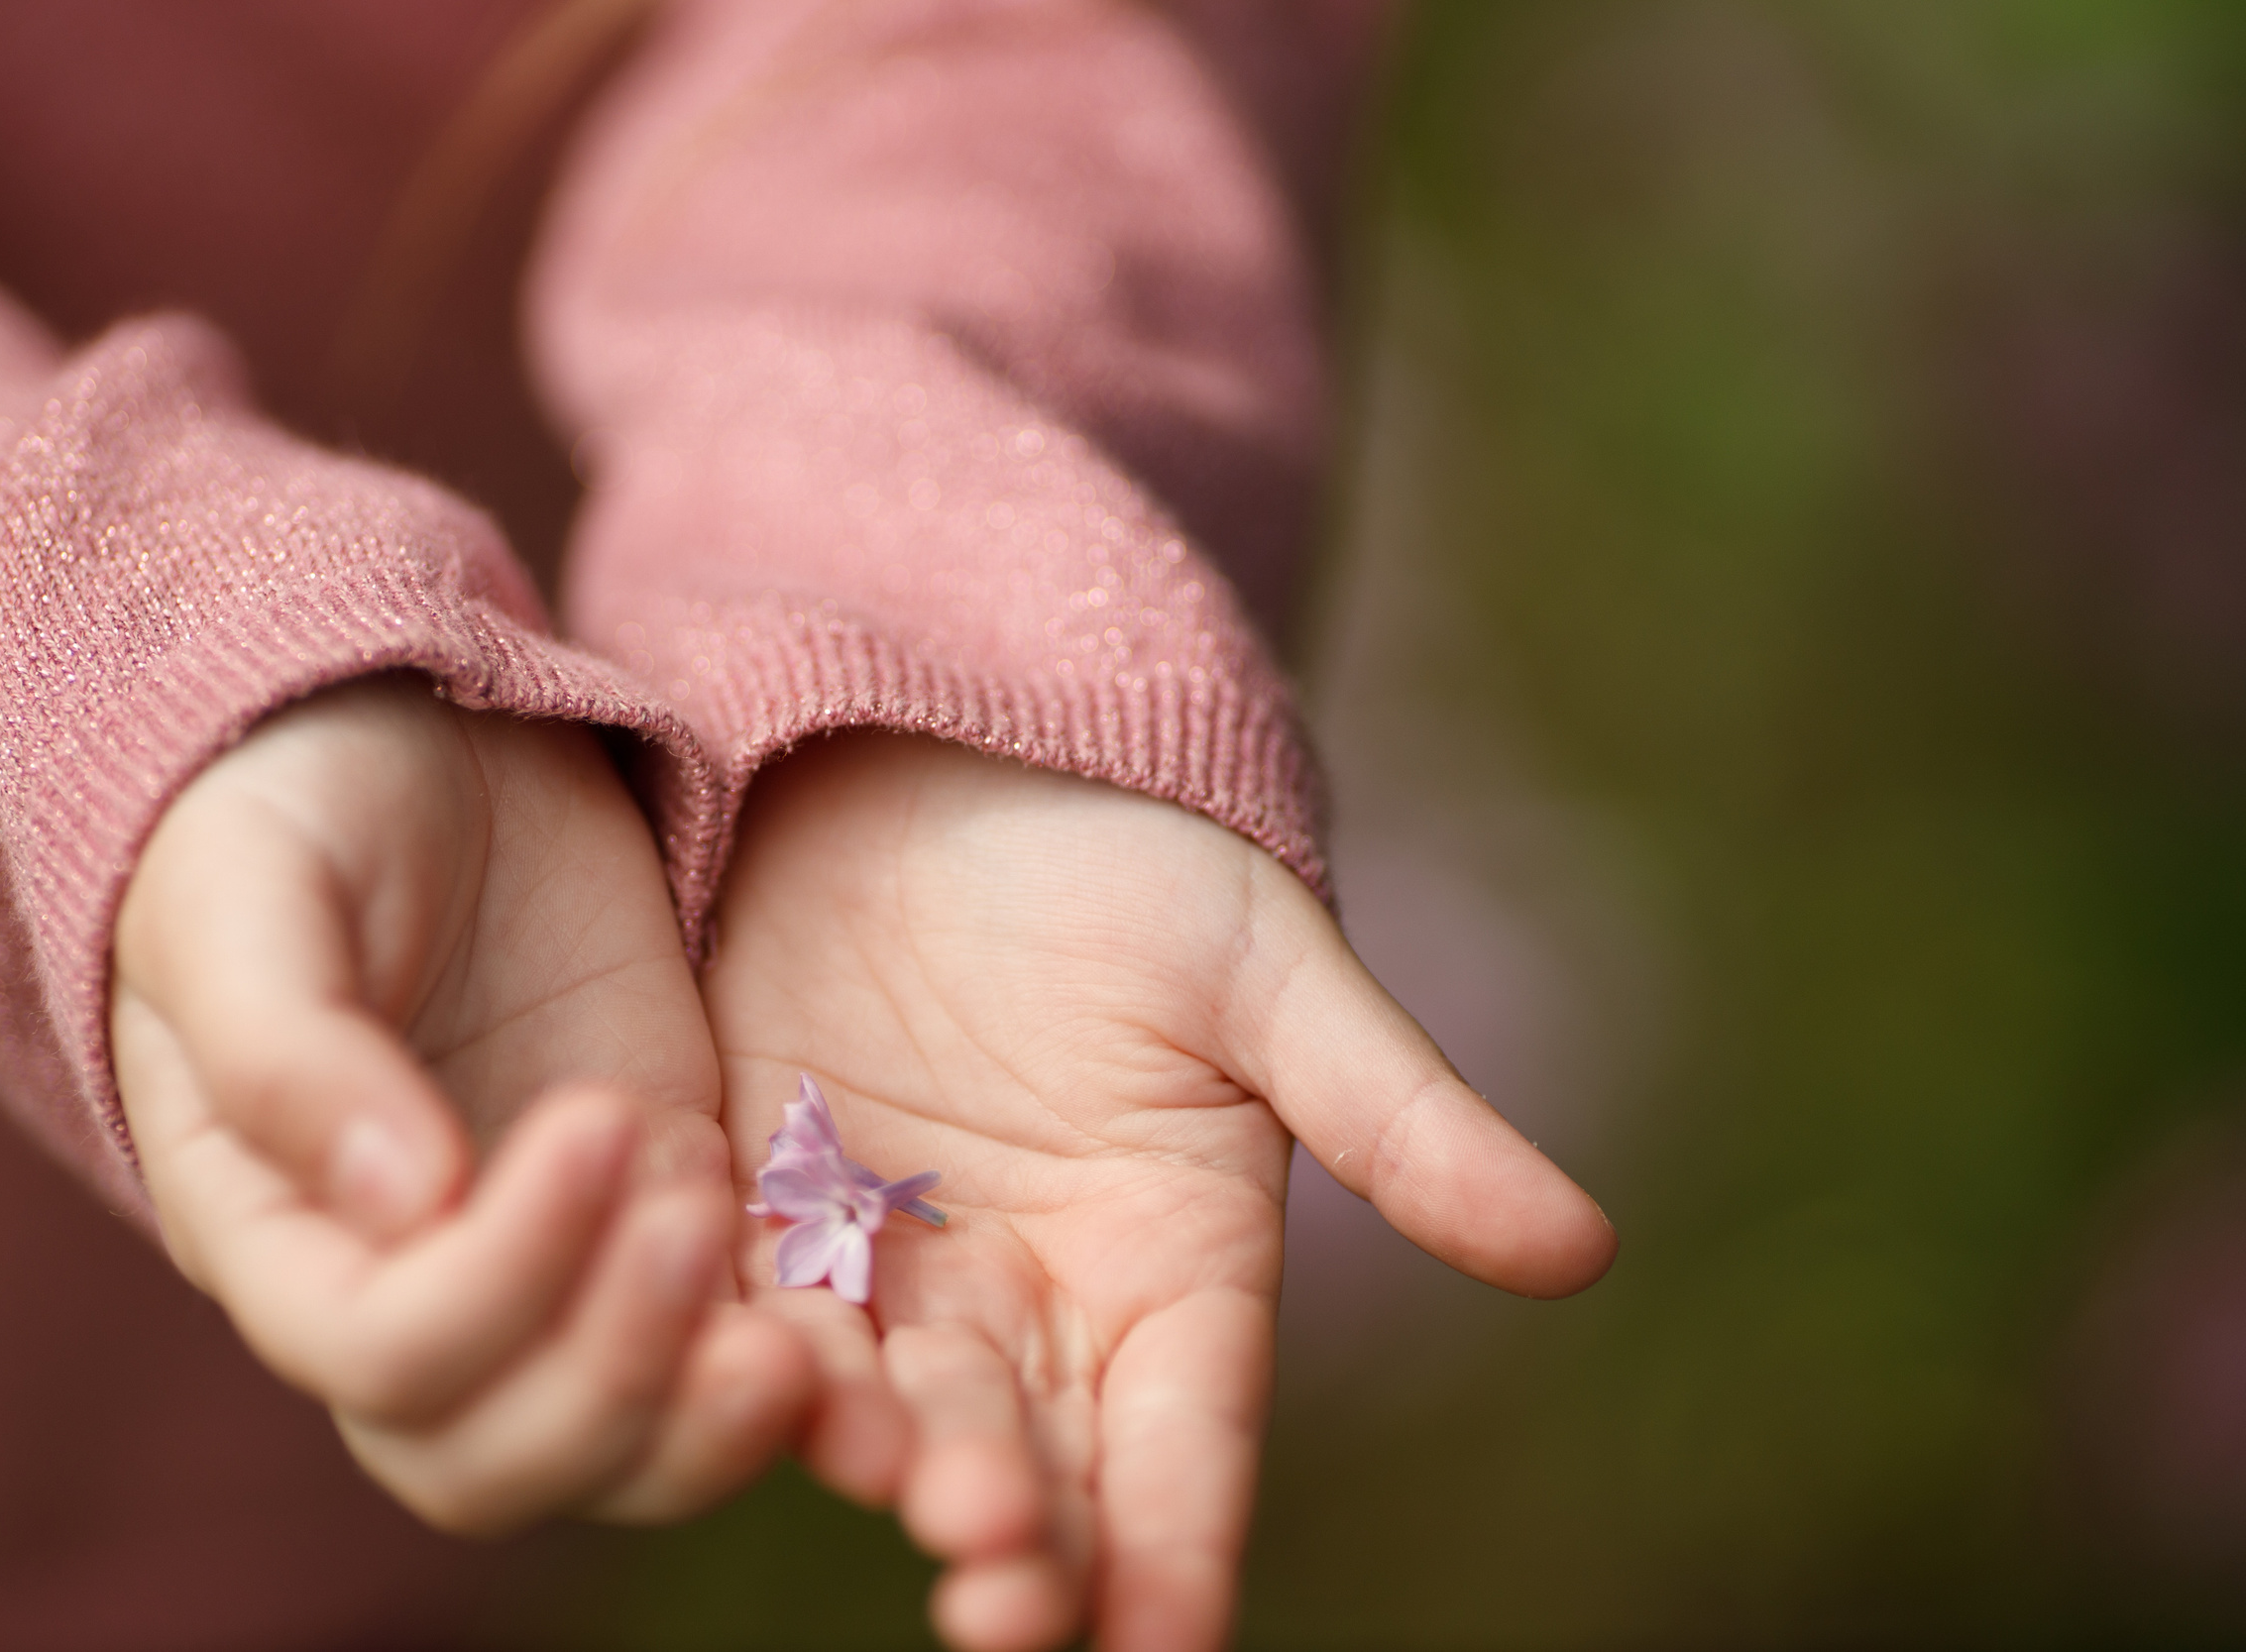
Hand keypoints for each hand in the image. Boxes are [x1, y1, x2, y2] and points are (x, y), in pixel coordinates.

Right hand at [110, 677, 814, 1533]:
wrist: (429, 736)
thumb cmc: (304, 799)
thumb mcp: (254, 884)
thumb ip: (286, 1043)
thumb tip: (397, 1203)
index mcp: (271, 1226)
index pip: (374, 1355)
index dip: (490, 1290)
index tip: (596, 1120)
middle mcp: (403, 1285)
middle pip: (488, 1461)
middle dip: (609, 1387)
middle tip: (699, 1226)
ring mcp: (546, 1267)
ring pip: (616, 1451)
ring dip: (702, 1425)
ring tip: (791, 1334)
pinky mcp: (664, 1218)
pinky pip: (720, 1357)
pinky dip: (788, 1371)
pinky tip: (845, 1316)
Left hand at [704, 734, 1616, 1651]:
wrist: (951, 751)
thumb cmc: (1138, 859)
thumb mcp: (1272, 977)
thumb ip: (1398, 1120)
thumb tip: (1586, 1250)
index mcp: (1173, 1271)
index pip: (1188, 1447)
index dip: (1179, 1551)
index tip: (1166, 1649)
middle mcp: (1034, 1305)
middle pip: (1035, 1458)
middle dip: (1024, 1537)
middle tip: (1000, 1594)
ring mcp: (896, 1268)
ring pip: (886, 1404)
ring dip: (885, 1462)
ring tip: (891, 1485)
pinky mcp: (769, 1206)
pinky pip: (753, 1301)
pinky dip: (746, 1348)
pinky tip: (728, 1373)